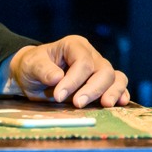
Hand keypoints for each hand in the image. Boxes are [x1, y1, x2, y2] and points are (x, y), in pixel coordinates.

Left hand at [8, 35, 130, 107]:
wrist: (34, 77)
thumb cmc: (32, 67)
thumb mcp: (31, 65)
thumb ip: (43, 70)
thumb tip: (57, 77)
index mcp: (74, 46)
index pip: (83, 62)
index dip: (73, 80)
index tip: (59, 96)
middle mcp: (91, 55)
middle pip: (103, 70)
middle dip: (93, 89)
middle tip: (78, 104)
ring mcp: (99, 69)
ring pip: (116, 77)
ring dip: (112, 92)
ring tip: (105, 105)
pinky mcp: (103, 84)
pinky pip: (119, 86)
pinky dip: (121, 94)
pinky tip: (119, 104)